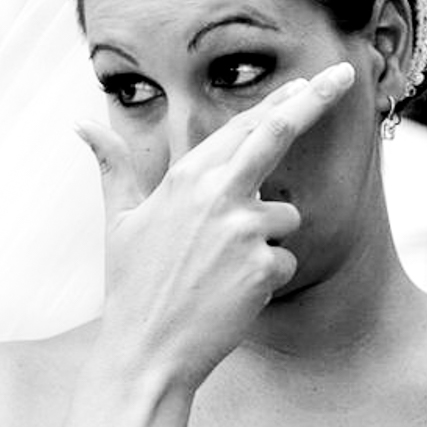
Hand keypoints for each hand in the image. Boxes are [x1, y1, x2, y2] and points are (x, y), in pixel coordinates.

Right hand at [76, 61, 354, 390]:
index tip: (309, 80)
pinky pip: (286, 260)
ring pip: (285, 217)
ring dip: (267, 240)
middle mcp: (217, 194)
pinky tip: (231, 296)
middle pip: (277, 133)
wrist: (146, 353)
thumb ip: (112, 167)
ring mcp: (244, 229)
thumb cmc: (131, 287)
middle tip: (345, 73)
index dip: (280, 101)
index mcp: (185, 178)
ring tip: (220, 271)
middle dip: (315, 100)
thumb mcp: (117, 221)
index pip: (242, 127)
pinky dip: (267, 278)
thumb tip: (82, 124)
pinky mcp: (264, 266)